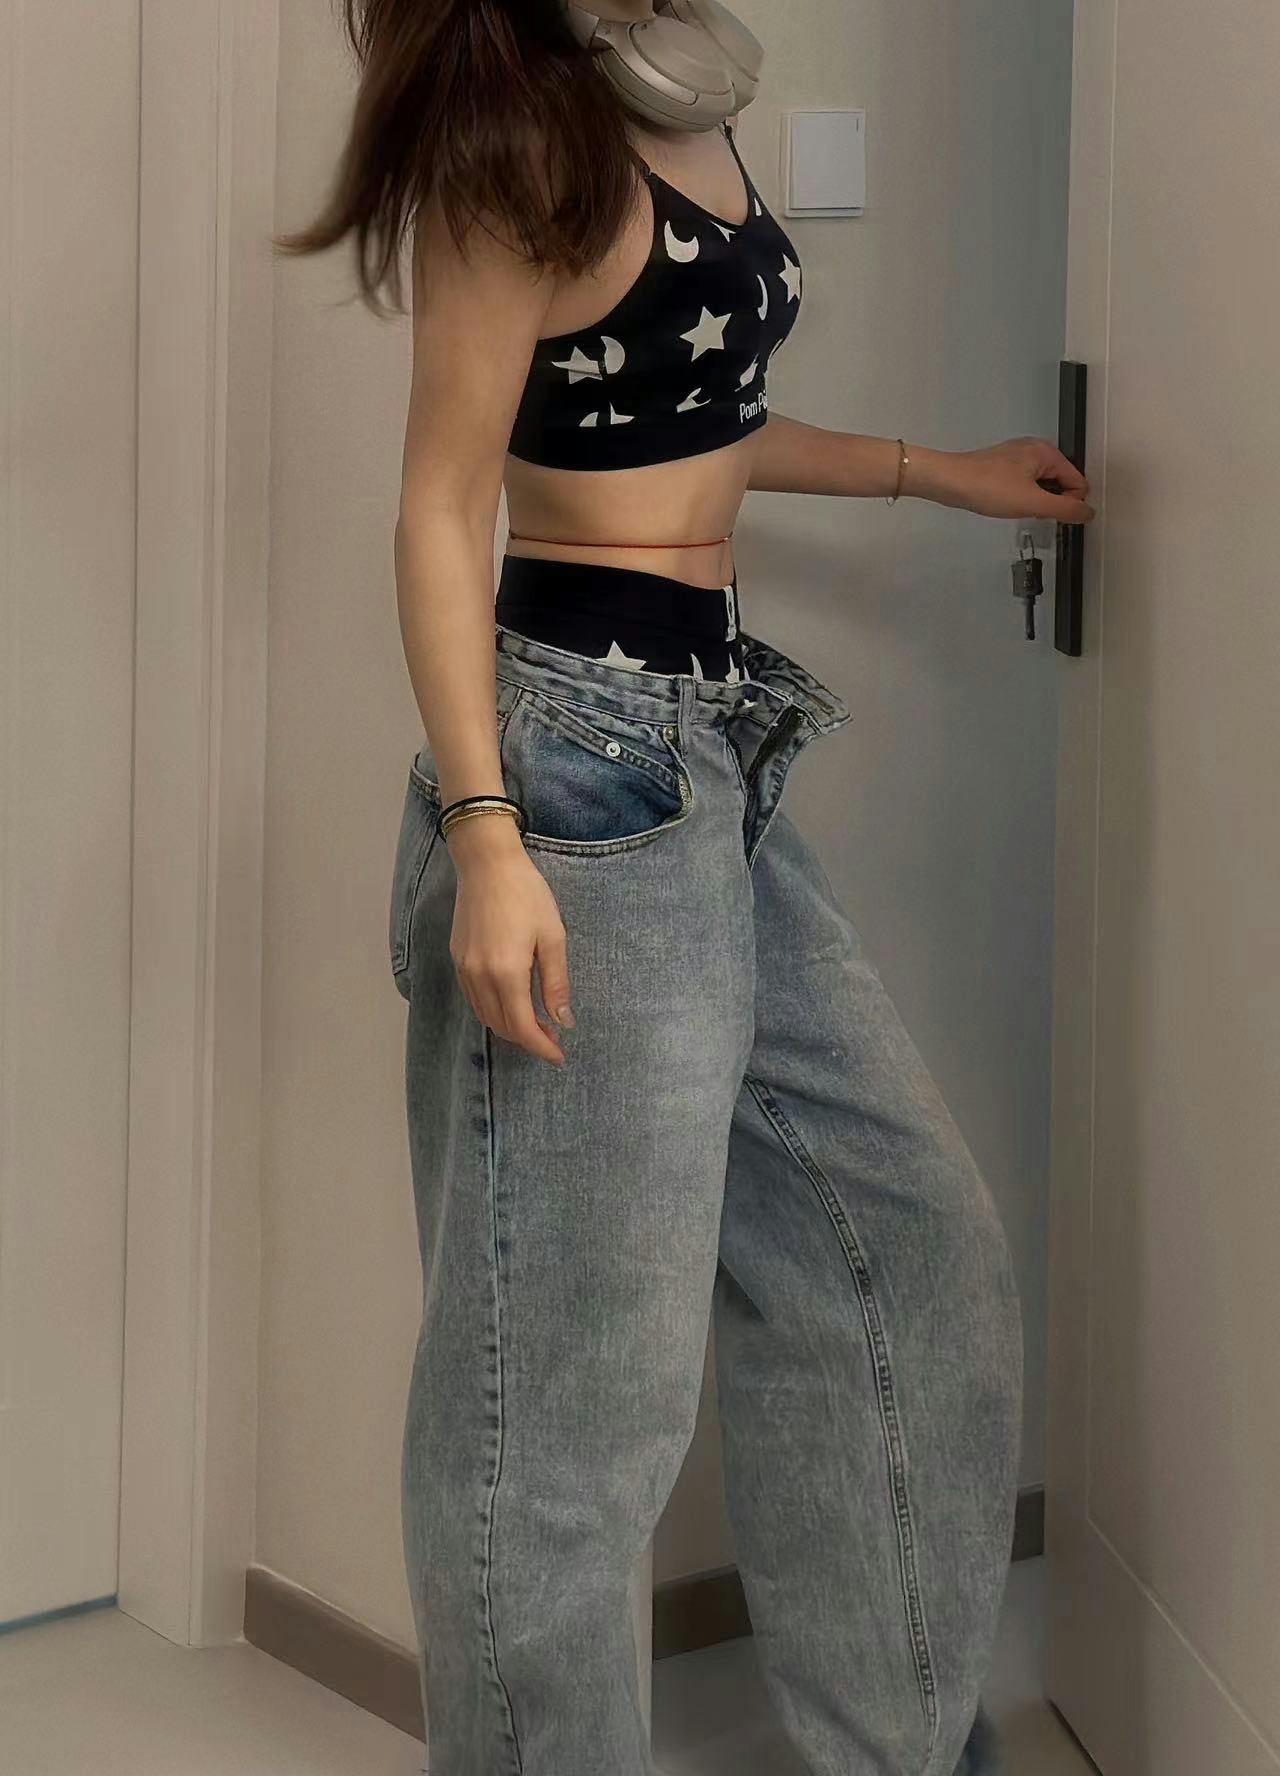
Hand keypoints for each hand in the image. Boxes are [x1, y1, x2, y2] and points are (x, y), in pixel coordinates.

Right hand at [446, 819, 571, 1066]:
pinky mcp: (457, 959)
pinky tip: (512, 1002)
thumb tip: (563, 1021)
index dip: (541, 1048)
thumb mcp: (553, 937)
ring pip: (485, 1016)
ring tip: (537, 1022)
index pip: (523, 1027)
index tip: (559, 1056)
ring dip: (510, 1026)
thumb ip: (556, 983)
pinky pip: (474, 999)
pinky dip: (493, 1010)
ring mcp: (464, 969)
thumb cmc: (527, 895)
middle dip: (528, 1039)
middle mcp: (480, 977)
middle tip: (554, 1036)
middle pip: (502, 1026)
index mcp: (507, 973)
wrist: (487, 864)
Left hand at [911, 437, 1095, 524]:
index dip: (1070, 504)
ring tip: (1017, 507)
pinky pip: (1025, 483)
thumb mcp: (1033, 503)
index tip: (1049, 515)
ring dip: (1036, 501)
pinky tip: (1007, 503)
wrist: (949, 481)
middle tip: (1030, 511)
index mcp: (1047, 452)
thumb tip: (1088, 513)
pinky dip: (1022, 496)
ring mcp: (1018, 455)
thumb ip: (1065, 509)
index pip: (1078, 482)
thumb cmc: (989, 488)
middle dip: (1052, 502)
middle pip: (1061, 482)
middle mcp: (1035, 449)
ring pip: (1042, 484)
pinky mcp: (1003, 465)